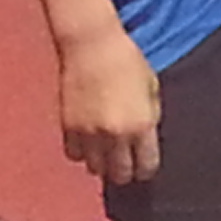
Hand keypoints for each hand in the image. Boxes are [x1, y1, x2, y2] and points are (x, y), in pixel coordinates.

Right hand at [56, 28, 160, 187]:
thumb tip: (146, 142)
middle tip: (126, 163)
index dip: (146, 169)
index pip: (146, 166)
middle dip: (125, 172)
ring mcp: (89, 133)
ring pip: (95, 168)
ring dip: (102, 163)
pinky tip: (89, 142)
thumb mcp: (151, 89)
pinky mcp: (68, 127)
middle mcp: (116, 134)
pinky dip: (82, 153)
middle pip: (120, 174)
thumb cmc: (128, 62)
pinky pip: (74, 155)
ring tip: (107, 152)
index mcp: (142, 125)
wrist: (92, 46)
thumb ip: (150, 118)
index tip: (144, 166)